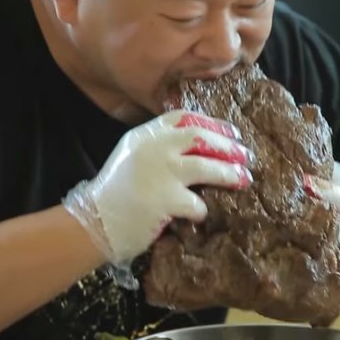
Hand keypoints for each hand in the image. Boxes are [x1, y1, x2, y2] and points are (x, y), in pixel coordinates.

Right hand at [63, 110, 253, 264]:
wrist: (94, 222)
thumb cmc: (114, 192)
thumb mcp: (132, 156)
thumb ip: (158, 146)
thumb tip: (201, 146)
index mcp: (144, 136)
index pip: (183, 117)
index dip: (212, 123)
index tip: (231, 132)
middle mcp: (153, 149)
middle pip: (199, 137)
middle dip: (227, 145)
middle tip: (245, 155)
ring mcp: (159, 174)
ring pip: (206, 167)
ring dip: (229, 173)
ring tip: (244, 178)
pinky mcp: (164, 202)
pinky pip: (197, 204)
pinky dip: (202, 210)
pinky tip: (200, 214)